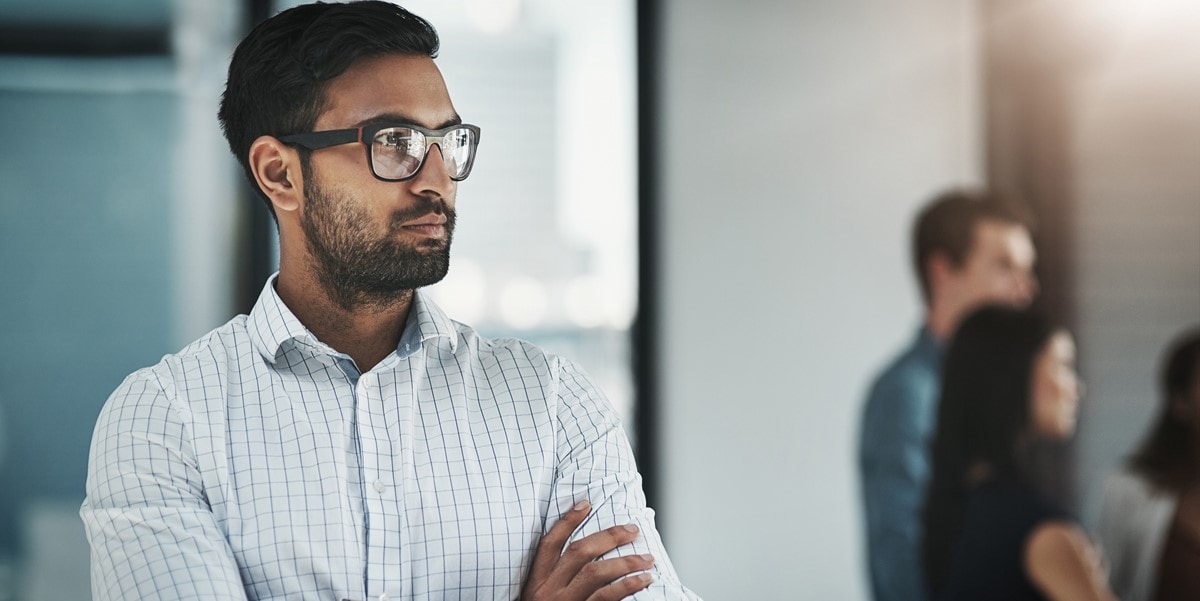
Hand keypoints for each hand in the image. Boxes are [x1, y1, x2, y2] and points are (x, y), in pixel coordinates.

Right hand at [521, 500, 654, 600]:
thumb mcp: (539, 599)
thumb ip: (557, 579)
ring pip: (597, 573)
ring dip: (626, 562)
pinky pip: (608, 599)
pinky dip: (628, 586)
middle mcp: (547, 591)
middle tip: (632, 530)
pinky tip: (643, 581)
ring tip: (648, 560)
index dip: (567, 521)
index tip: (585, 503)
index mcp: (535, 583)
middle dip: (609, 536)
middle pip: (579, 552)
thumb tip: (587, 557)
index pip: (549, 543)